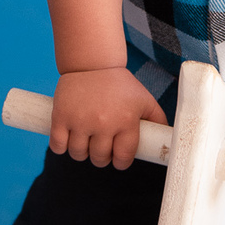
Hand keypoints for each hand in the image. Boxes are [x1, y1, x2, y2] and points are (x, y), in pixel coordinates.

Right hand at [50, 68, 167, 169]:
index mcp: (126, 120)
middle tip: (101, 146)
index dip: (121, 161)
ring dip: (82, 152)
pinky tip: (68, 138)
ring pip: (79, 154)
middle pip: (100, 159)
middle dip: (101, 157)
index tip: (118, 158)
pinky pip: (58, 146)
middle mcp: (104, 122)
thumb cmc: (119, 84)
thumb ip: (157, 119)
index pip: (123, 157)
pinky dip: (62, 147)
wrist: (92, 63)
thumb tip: (166, 139)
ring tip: (85, 140)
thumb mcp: (143, 99)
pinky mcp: (61, 117)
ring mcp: (81, 120)